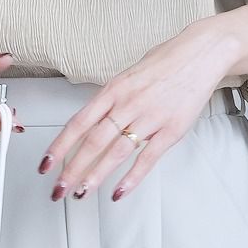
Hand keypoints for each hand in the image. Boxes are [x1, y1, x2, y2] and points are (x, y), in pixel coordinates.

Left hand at [36, 24, 232, 201]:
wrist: (200, 53)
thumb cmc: (165, 61)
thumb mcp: (128, 74)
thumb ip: (111, 99)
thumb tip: (92, 121)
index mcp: (114, 88)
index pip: (79, 122)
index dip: (60, 145)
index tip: (47, 163)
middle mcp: (128, 103)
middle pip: (93, 142)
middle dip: (72, 169)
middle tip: (58, 188)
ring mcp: (150, 118)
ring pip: (116, 153)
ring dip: (95, 177)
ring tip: (81, 193)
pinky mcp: (171, 130)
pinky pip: (147, 158)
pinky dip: (131, 178)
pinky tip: (118, 191)